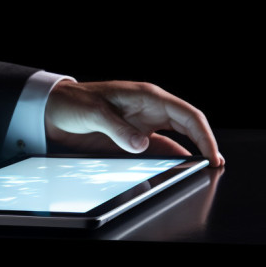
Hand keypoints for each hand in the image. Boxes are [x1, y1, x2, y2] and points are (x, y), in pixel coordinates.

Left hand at [45, 80, 224, 166]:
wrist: (51, 109)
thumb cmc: (72, 102)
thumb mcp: (94, 113)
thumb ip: (118, 129)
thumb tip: (142, 145)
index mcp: (147, 96)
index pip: (187, 114)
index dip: (203, 134)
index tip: (212, 153)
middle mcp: (149, 109)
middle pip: (187, 126)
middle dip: (204, 144)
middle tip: (214, 165)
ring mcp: (141, 123)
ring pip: (175, 138)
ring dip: (189, 153)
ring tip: (201, 170)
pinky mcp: (132, 137)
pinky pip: (157, 148)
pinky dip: (169, 158)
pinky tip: (175, 169)